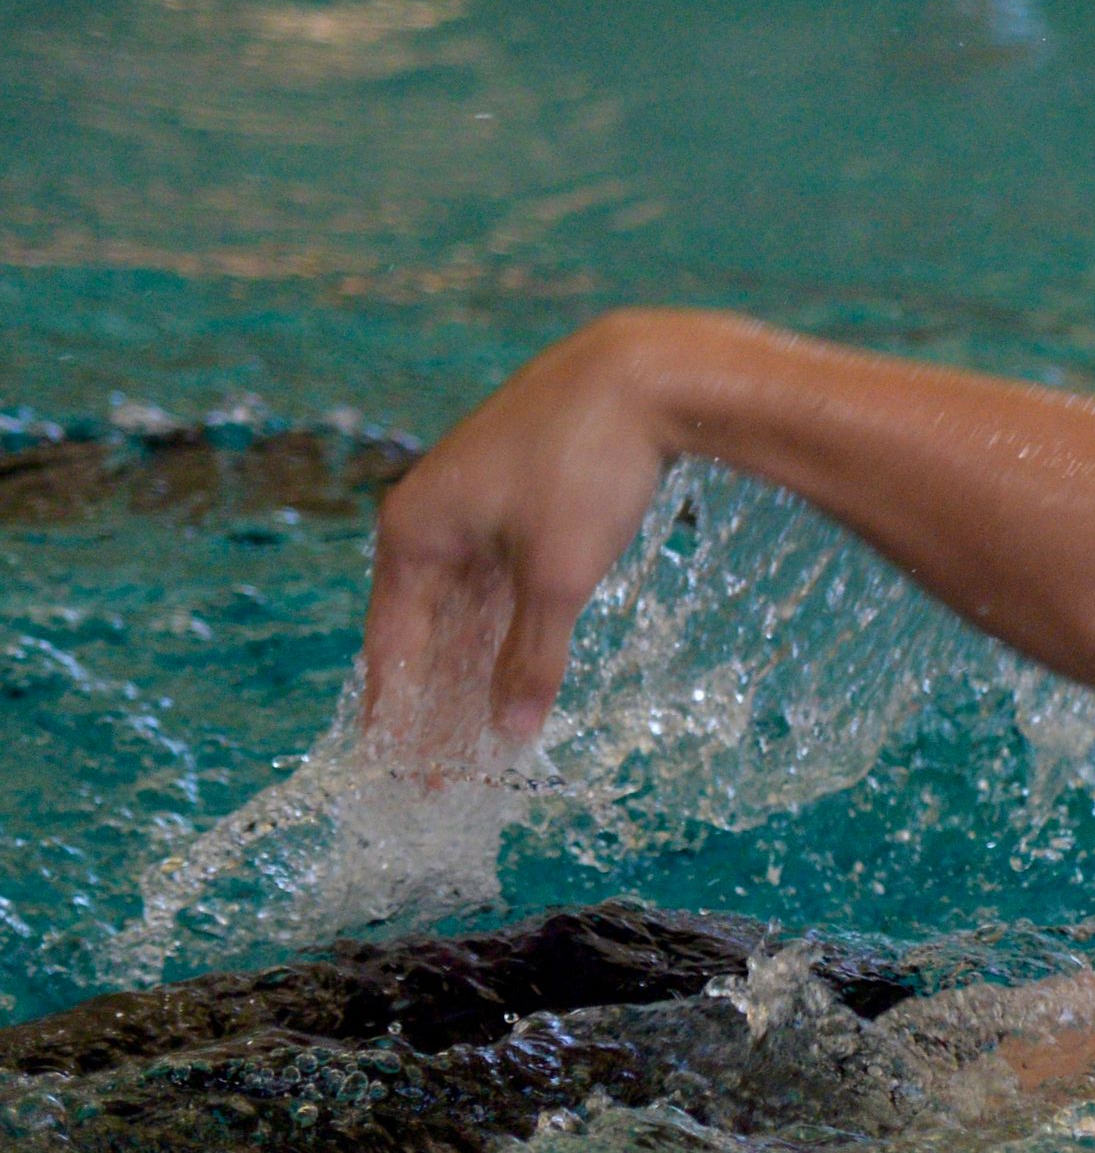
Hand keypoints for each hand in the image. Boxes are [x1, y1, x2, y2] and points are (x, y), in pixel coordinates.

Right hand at [360, 311, 693, 765]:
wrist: (643, 375)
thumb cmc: (585, 466)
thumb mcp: (558, 576)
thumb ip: (530, 658)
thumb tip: (511, 732)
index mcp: (415, 532)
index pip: (392, 644)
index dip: (399, 713)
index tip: (404, 774)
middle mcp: (433, 519)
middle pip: (426, 633)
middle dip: (436, 704)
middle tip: (445, 776)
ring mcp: (478, 510)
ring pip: (468, 612)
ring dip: (472, 674)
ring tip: (476, 741)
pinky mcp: (523, 504)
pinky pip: (502, 587)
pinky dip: (506, 634)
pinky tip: (513, 675)